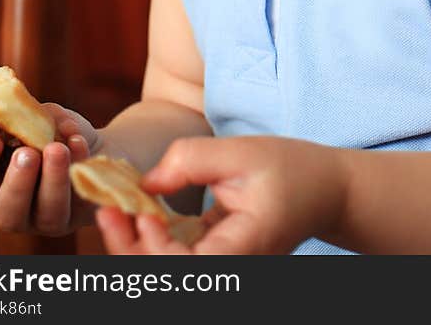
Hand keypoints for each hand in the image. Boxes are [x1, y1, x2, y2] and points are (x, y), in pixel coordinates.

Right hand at [0, 104, 102, 235]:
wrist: (95, 149)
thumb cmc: (58, 133)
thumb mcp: (44, 117)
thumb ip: (36, 114)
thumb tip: (38, 115)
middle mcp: (18, 205)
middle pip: (7, 211)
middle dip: (16, 183)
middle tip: (27, 154)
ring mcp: (49, 218)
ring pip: (47, 214)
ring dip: (52, 179)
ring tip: (58, 149)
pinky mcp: (79, 215)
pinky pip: (79, 199)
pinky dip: (80, 165)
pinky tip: (80, 142)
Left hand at [96, 135, 347, 255]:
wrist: (325, 190)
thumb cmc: (291, 169)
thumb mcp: (242, 152)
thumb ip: (191, 160)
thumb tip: (144, 183)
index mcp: (242, 252)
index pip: (185, 269)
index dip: (153, 249)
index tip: (138, 212)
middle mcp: (230, 270)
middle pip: (167, 279)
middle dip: (129, 252)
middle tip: (105, 212)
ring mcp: (221, 269)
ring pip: (166, 272)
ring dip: (134, 247)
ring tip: (111, 211)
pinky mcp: (213, 259)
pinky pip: (174, 258)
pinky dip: (150, 239)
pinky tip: (132, 213)